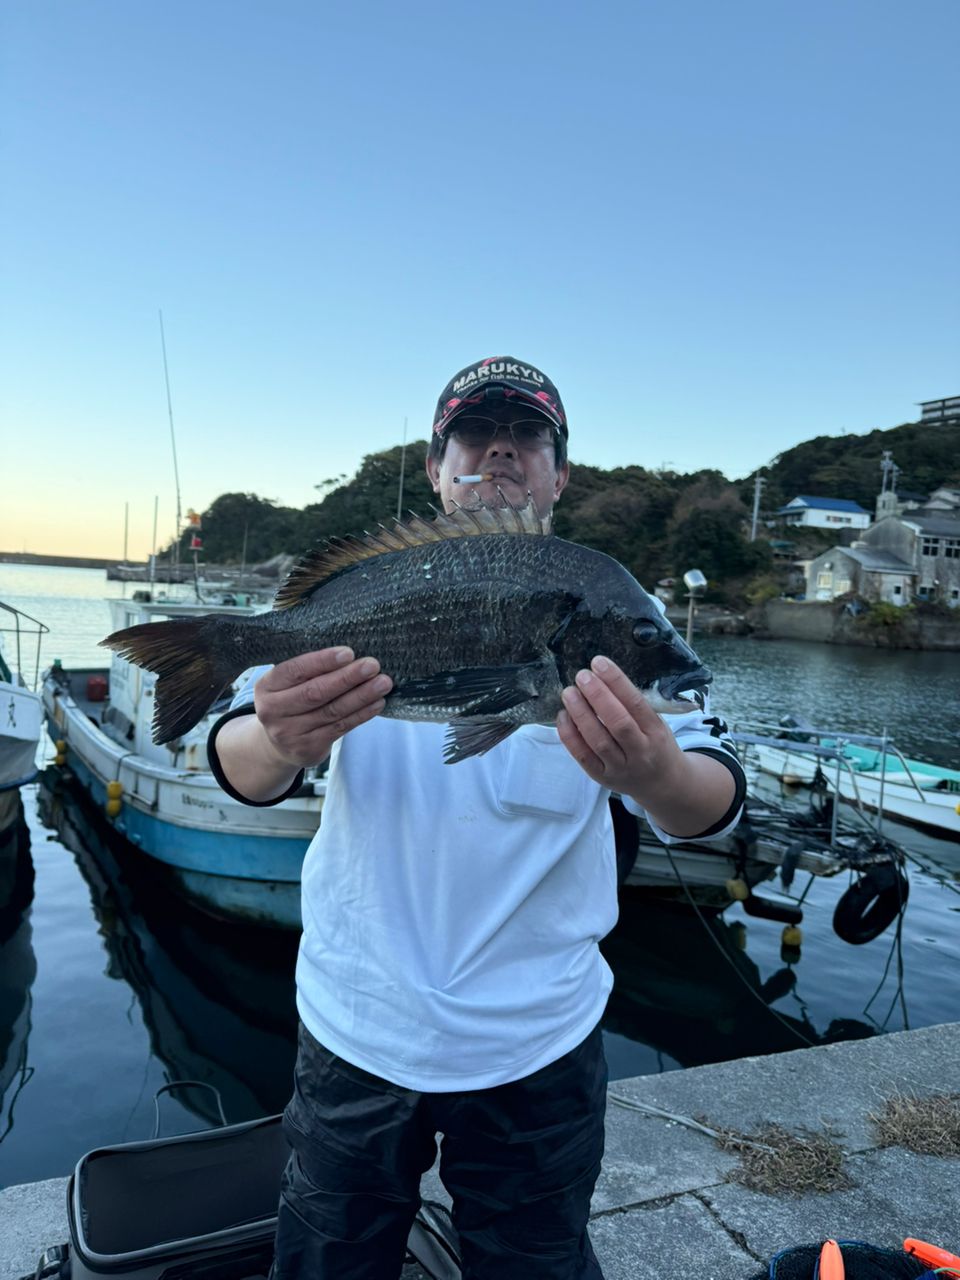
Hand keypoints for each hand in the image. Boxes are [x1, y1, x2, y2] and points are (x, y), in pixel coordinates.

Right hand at [254, 647, 392, 768]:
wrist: (277, 744)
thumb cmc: (290, 701)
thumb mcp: (287, 684)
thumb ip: (309, 671)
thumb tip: (351, 656)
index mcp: (266, 687)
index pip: (295, 671)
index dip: (322, 662)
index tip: (348, 653)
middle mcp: (273, 711)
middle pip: (315, 692)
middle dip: (347, 678)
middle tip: (372, 665)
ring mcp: (289, 733)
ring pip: (332, 711)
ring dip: (361, 696)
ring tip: (383, 683)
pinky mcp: (308, 749)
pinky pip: (340, 728)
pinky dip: (362, 714)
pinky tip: (377, 703)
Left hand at [556, 655, 685, 802]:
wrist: (663, 785)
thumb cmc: (655, 745)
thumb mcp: (657, 724)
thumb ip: (635, 706)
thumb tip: (602, 677)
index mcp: (656, 733)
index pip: (636, 704)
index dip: (616, 682)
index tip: (599, 663)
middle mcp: (640, 752)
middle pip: (618, 723)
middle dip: (598, 696)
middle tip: (582, 675)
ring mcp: (621, 767)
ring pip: (598, 741)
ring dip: (581, 714)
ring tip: (569, 693)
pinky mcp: (603, 778)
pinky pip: (583, 756)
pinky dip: (570, 736)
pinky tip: (563, 716)